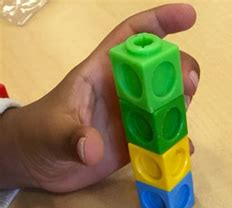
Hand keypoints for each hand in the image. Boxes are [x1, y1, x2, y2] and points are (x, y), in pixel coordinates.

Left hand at [0, 3, 198, 192]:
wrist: (35, 162)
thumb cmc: (38, 133)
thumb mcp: (52, 133)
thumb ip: (71, 138)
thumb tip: (93, 149)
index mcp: (101, 73)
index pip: (133, 38)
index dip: (159, 22)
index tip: (188, 17)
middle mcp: (122, 92)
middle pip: (159, 71)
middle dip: (180, 71)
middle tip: (190, 86)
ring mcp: (130, 119)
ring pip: (166, 104)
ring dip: (181, 107)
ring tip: (184, 121)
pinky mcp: (134, 145)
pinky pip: (161, 140)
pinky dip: (175, 144)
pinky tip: (184, 150)